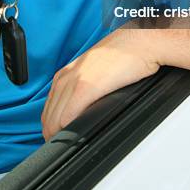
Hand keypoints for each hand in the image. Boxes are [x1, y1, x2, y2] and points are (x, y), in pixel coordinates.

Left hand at [41, 29, 159, 139]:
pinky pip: (67, 115)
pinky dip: (67, 130)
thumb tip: (84, 108)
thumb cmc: (126, 55)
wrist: (141, 42)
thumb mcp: (98, 69)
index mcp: (69, 71)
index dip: (51, 124)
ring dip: (57, 134)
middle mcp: (68, 75)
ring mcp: (76, 80)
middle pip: (48, 114)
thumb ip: (86, 85)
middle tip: (61, 147)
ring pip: (54, 118)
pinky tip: (72, 137)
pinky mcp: (86, 86)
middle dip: (52, 133)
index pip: (49, 105)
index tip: (59, 135)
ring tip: (65, 146)